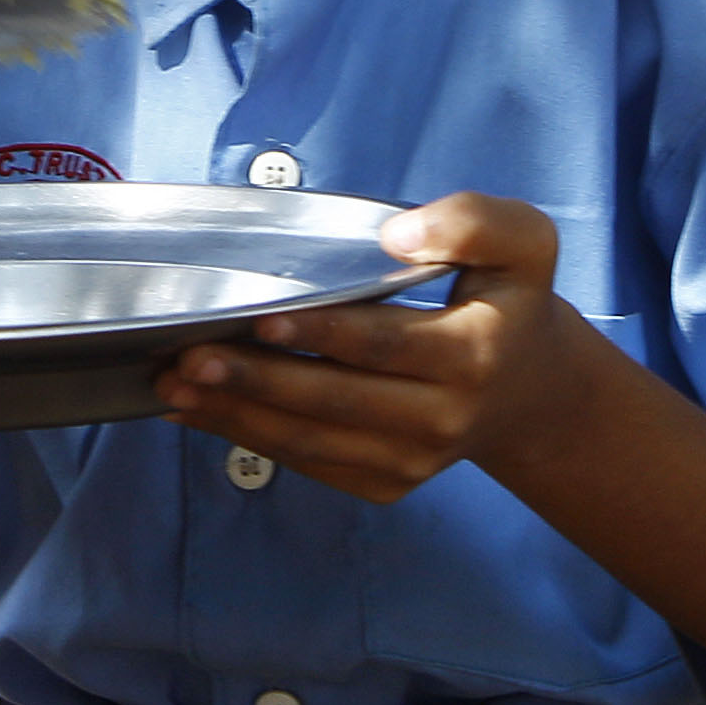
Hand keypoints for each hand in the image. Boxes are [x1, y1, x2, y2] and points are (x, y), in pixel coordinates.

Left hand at [153, 192, 578, 503]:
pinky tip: (199, 411)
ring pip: (312, 441)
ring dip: (237, 415)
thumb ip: (473, 221)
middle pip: (335, 400)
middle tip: (188, 357)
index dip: (319, 333)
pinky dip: (250, 438)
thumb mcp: (522, 243)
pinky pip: (311, 463)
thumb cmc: (507, 301)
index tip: (259, 316)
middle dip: (256, 380)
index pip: (384, 345)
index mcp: (474, 355)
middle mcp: (445, 419)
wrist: (531, 391)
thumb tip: (399, 237)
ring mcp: (415, 461)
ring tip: (174, 384)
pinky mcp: (388, 483)